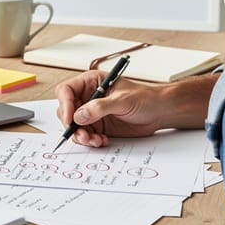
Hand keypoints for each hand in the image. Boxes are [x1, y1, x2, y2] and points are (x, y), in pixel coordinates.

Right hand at [55, 70, 214, 147]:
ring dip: (82, 136)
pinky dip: (91, 141)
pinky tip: (102, 141)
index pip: (67, 91)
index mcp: (91, 83)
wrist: (159, 112)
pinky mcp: (99, 126)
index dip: (64, 104)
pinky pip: (86, 136)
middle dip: (72, 125)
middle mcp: (89, 97)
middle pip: (67, 111)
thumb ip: (100, 107)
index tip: (69, 118)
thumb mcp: (122, 100)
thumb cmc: (145, 98)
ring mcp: (92, 113)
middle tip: (83, 134)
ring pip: (75, 126)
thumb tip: (79, 116)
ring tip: (94, 140)